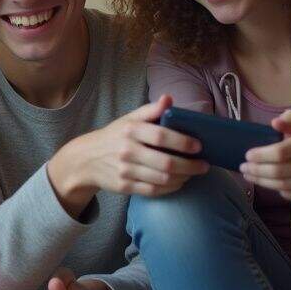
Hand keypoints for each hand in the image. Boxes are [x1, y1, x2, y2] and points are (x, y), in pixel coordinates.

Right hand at [49, 95, 208, 213]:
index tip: (198, 146)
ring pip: (163, 179)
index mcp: (130, 130)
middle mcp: (127, 151)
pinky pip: (154, 191)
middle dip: (190, 166)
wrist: (86, 159)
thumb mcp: (129, 119)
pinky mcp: (124, 186)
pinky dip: (171, 188)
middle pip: (166, 162)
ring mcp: (125, 170)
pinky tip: (178, 182)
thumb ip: (151, 110)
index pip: (161, 136)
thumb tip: (169, 98)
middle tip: (204, 165)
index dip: (182, 142)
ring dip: (183, 177)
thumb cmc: (115, 136)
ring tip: (193, 173)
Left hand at [241, 109, 290, 201]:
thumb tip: (274, 124)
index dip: (259, 156)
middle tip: (243, 168)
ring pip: (283, 185)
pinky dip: (279, 189)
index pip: (280, 152)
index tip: (247, 155)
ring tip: (251, 176)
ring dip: (262, 182)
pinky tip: (271, 182)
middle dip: (255, 171)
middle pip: (278, 172)